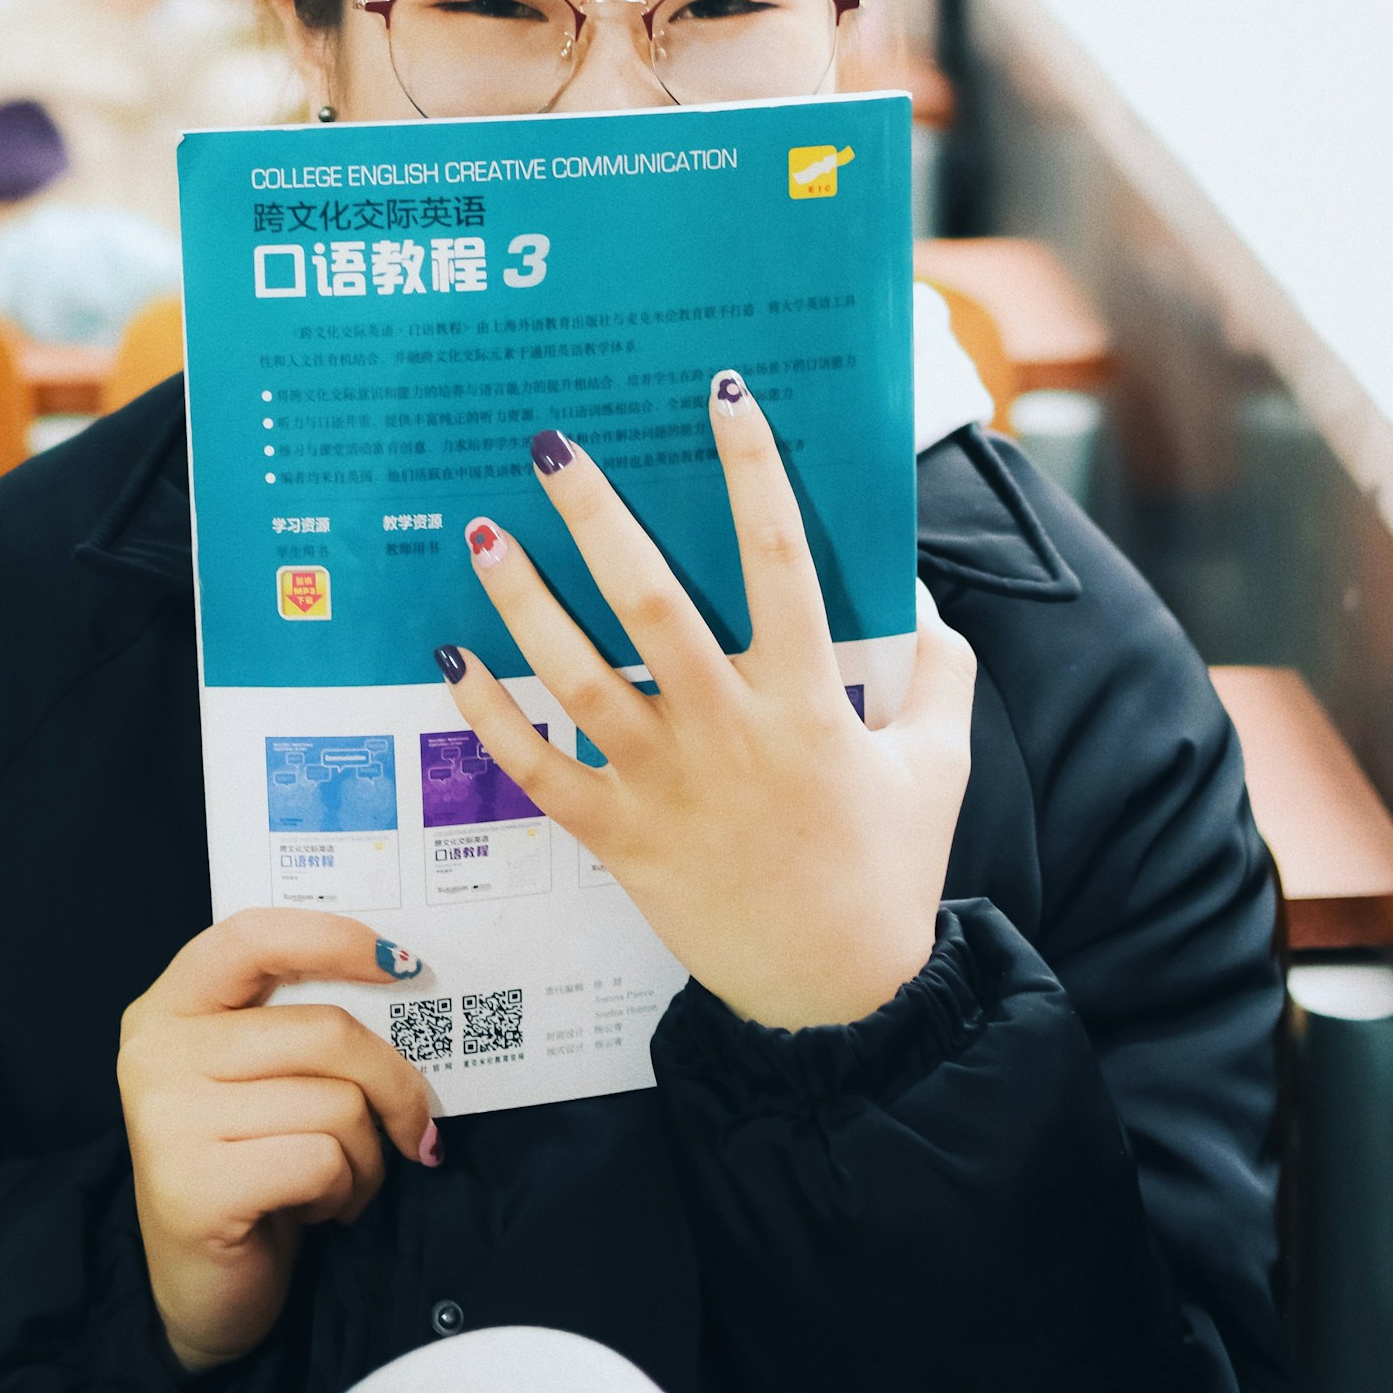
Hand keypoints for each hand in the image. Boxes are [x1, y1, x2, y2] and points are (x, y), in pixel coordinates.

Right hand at [115, 909, 435, 1374]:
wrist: (204, 1294)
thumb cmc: (252, 1170)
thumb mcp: (262, 1081)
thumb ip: (299, 1027)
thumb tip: (402, 986)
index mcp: (171, 1008)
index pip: (252, 937)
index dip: (332, 938)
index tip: (401, 963)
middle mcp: (157, 1053)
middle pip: (326, 1031)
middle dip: (393, 1084)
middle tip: (411, 1127)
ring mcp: (169, 1119)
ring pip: (336, 1102)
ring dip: (367, 1155)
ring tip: (337, 1181)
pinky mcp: (195, 1187)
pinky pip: (323, 1161)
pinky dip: (345, 1190)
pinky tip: (315, 1211)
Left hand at [442, 373, 975, 1029]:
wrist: (836, 997)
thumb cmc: (885, 871)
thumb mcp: (938, 765)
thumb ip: (938, 672)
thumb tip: (922, 597)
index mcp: (807, 701)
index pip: (781, 560)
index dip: (753, 471)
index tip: (723, 395)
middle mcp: (728, 731)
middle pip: (653, 604)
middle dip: (600, 519)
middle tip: (554, 448)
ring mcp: (665, 785)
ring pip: (580, 676)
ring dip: (526, 600)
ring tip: (483, 531)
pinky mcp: (619, 839)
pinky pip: (541, 768)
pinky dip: (492, 714)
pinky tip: (453, 655)